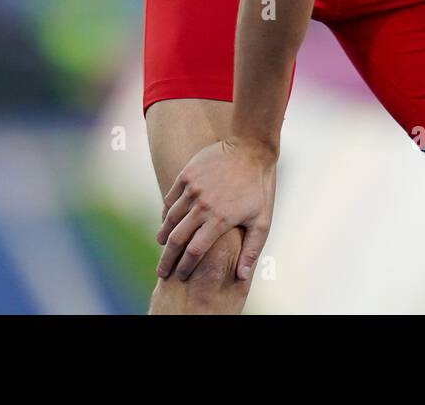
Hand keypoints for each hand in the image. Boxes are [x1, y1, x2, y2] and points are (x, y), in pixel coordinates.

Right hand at [156, 136, 276, 281]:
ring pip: (170, 219)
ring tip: (162, 246)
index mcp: (220, 220)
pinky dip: (165, 213)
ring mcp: (193, 189)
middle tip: (162, 271)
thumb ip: (251, 249)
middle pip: (177, 239)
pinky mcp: (187, 175)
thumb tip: (241, 276)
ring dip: (164, 236)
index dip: (185, 267)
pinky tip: (166, 221)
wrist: (251, 149)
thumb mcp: (262, 220)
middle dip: (167, 259)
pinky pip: (170, 199)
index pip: (194, 251)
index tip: (180, 276)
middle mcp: (203, 206)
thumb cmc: (258, 187)